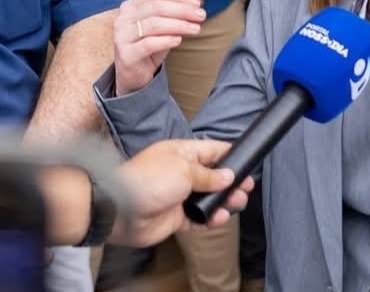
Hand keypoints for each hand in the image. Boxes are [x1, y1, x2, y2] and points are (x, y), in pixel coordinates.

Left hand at [110, 138, 252, 246]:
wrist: (123, 210)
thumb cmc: (148, 180)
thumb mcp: (184, 170)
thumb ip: (208, 174)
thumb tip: (228, 175)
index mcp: (180, 153)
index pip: (210, 150)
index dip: (228, 154)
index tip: (246, 159)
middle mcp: (180, 173)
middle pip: (212, 176)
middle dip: (231, 181)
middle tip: (246, 187)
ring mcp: (178, 195)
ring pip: (208, 198)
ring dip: (223, 201)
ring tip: (237, 203)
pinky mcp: (176, 217)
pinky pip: (199, 218)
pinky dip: (210, 218)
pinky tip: (219, 217)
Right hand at [113, 0, 204, 95]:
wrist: (131, 75)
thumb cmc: (148, 46)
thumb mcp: (160, 27)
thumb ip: (172, 15)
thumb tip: (197, 5)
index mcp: (130, 6)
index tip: (198, 4)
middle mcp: (123, 18)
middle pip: (157, 6)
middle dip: (182, 9)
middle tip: (201, 16)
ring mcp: (122, 36)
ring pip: (154, 24)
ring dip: (179, 25)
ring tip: (195, 29)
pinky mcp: (126, 54)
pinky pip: (149, 44)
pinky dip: (166, 40)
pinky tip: (179, 40)